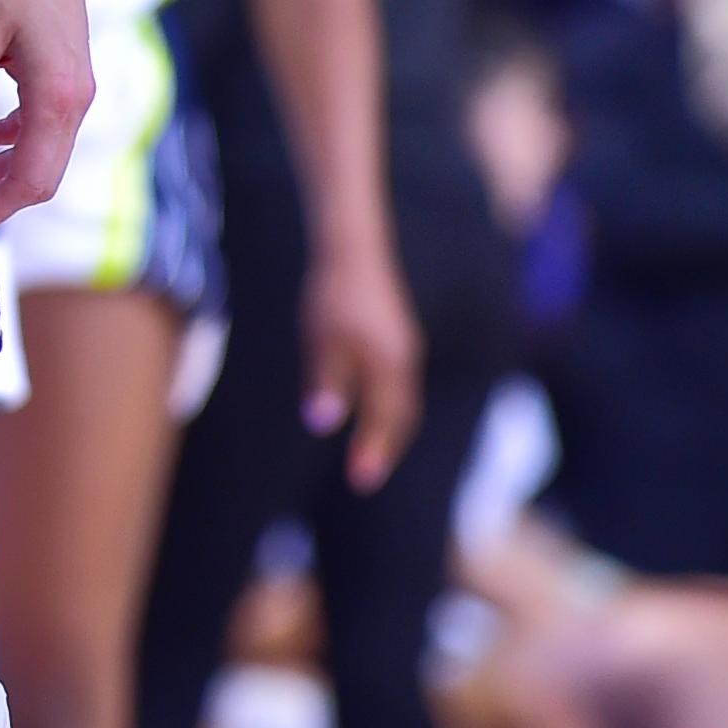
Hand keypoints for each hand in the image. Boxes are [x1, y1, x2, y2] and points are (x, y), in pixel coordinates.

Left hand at [0, 0, 90, 226]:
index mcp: (59, 97)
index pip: (33, 180)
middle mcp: (77, 97)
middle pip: (43, 173)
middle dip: (0, 194)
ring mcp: (76, 83)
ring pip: (43, 148)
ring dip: (4, 167)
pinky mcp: (66, 68)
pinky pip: (43, 121)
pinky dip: (14, 137)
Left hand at [301, 238, 423, 492]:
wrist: (353, 247)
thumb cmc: (332, 294)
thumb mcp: (322, 338)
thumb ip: (326, 381)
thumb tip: (323, 424)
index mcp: (389, 365)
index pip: (383, 420)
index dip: (372, 451)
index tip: (359, 480)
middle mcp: (404, 361)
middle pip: (401, 417)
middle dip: (384, 448)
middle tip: (365, 476)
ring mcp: (404, 349)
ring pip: (403, 401)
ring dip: (389, 430)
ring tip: (370, 452)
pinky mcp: (398, 338)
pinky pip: (399, 385)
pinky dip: (389, 408)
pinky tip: (373, 410)